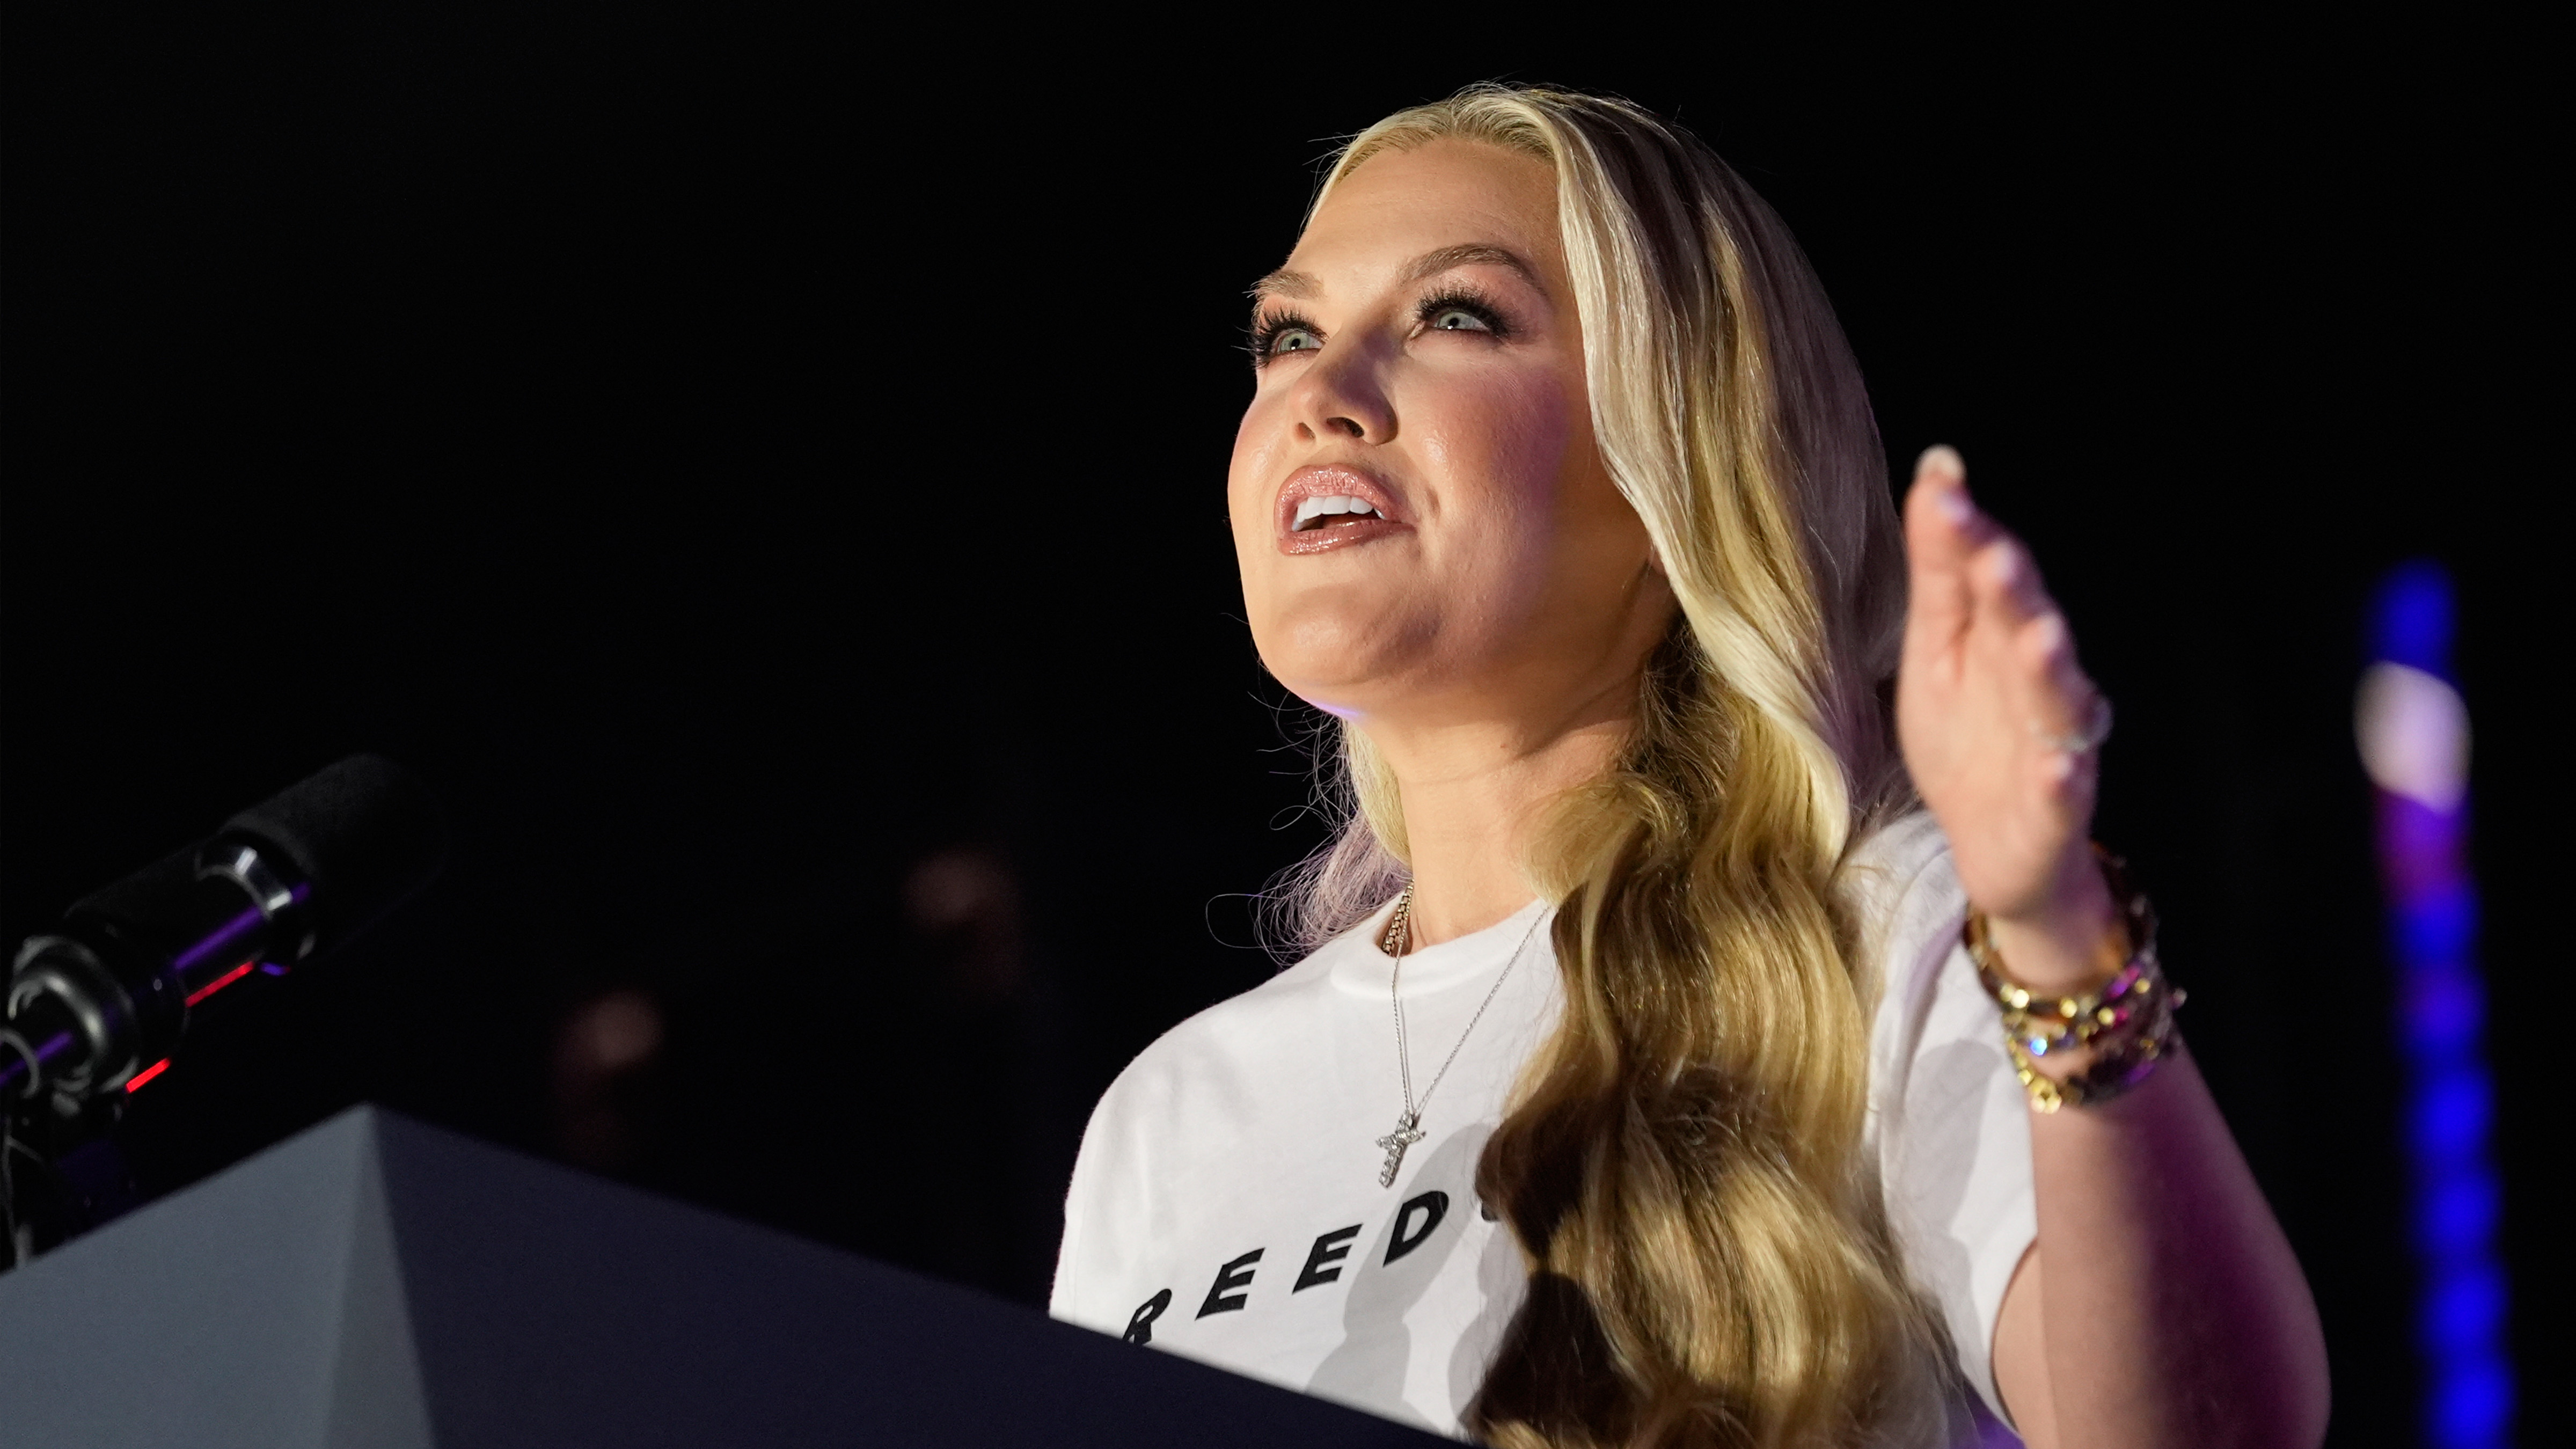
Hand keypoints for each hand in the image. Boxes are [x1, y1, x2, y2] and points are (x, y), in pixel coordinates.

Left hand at [1896, 446, 2116, 988]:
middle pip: (2031, 627)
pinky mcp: (2054, 810)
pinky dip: (2062, 781)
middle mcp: (2038, 682)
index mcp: (2005, 635)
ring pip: (2060, 703)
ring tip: (2042, 638)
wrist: (1992, 846)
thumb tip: (1938, 473)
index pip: (1991, 575)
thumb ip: (1941, 569)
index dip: (1971, 535)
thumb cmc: (1967, 736)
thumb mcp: (1937, 646)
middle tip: (1996, 554)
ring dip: (2052, 671)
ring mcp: (2053, 746)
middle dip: (2018, 591)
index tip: (1941, 491)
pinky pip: (2063, 793)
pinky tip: (2056, 769)